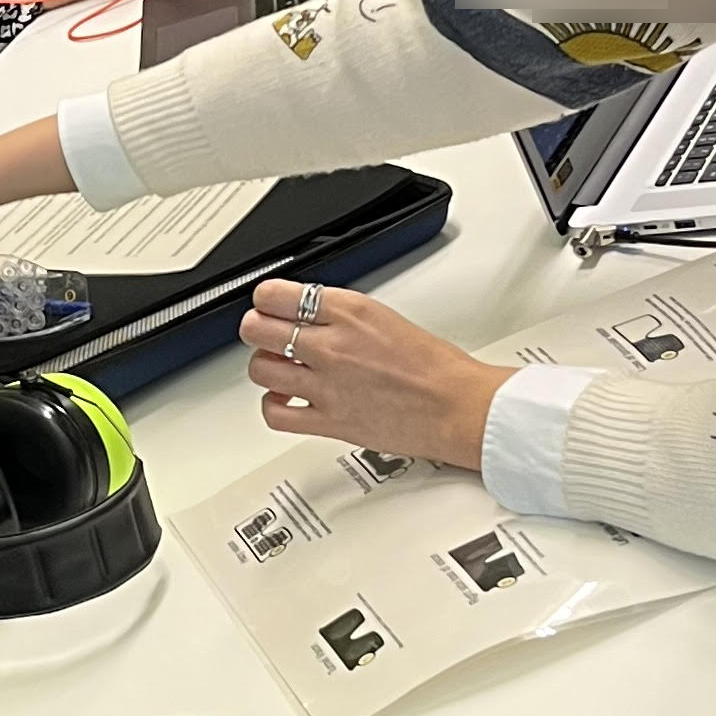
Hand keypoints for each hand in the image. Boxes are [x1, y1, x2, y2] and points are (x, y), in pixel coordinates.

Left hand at [239, 279, 507, 468]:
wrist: (458, 407)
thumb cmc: (435, 367)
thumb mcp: (384, 318)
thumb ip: (341, 315)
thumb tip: (309, 314)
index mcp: (349, 311)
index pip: (275, 294)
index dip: (265, 299)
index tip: (267, 305)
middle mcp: (332, 345)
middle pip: (258, 329)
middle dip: (257, 329)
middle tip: (264, 333)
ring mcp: (326, 385)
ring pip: (260, 369)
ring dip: (265, 366)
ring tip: (277, 367)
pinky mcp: (328, 422)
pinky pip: (276, 413)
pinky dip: (273, 405)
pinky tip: (285, 399)